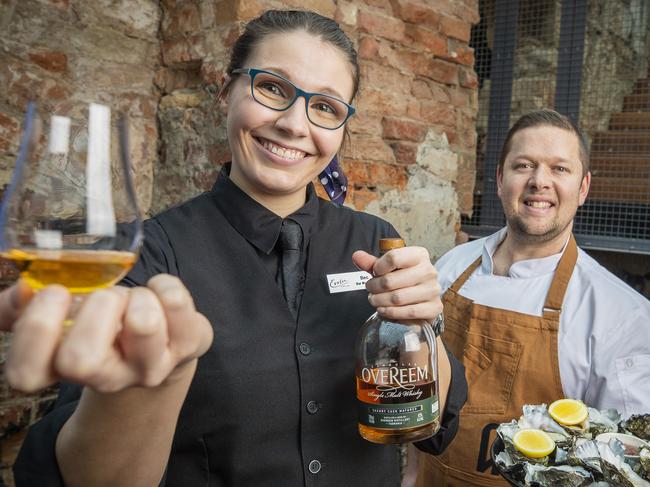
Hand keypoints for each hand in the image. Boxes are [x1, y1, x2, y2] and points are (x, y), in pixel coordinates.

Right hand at [2, 275, 212, 393]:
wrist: (164, 348)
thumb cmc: (105, 326)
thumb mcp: (65, 318)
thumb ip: (27, 304)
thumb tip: (20, 291)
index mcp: (65, 369)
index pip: (27, 374)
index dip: (37, 329)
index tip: (57, 293)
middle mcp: (108, 377)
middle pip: (81, 359)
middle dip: (94, 308)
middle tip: (106, 297)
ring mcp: (152, 366)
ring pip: (142, 326)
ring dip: (135, 296)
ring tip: (136, 298)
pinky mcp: (189, 346)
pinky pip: (177, 305)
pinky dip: (166, 285)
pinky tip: (161, 293)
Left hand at [352, 246, 441, 321]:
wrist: (421, 302)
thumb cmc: (402, 282)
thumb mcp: (387, 270)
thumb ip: (372, 263)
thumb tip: (356, 256)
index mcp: (419, 255)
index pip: (393, 257)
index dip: (378, 267)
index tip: (374, 273)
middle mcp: (429, 270)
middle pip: (391, 280)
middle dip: (374, 287)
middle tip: (370, 290)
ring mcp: (433, 290)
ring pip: (397, 298)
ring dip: (380, 301)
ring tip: (374, 300)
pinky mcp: (435, 307)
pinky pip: (408, 312)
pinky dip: (391, 312)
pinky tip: (383, 310)